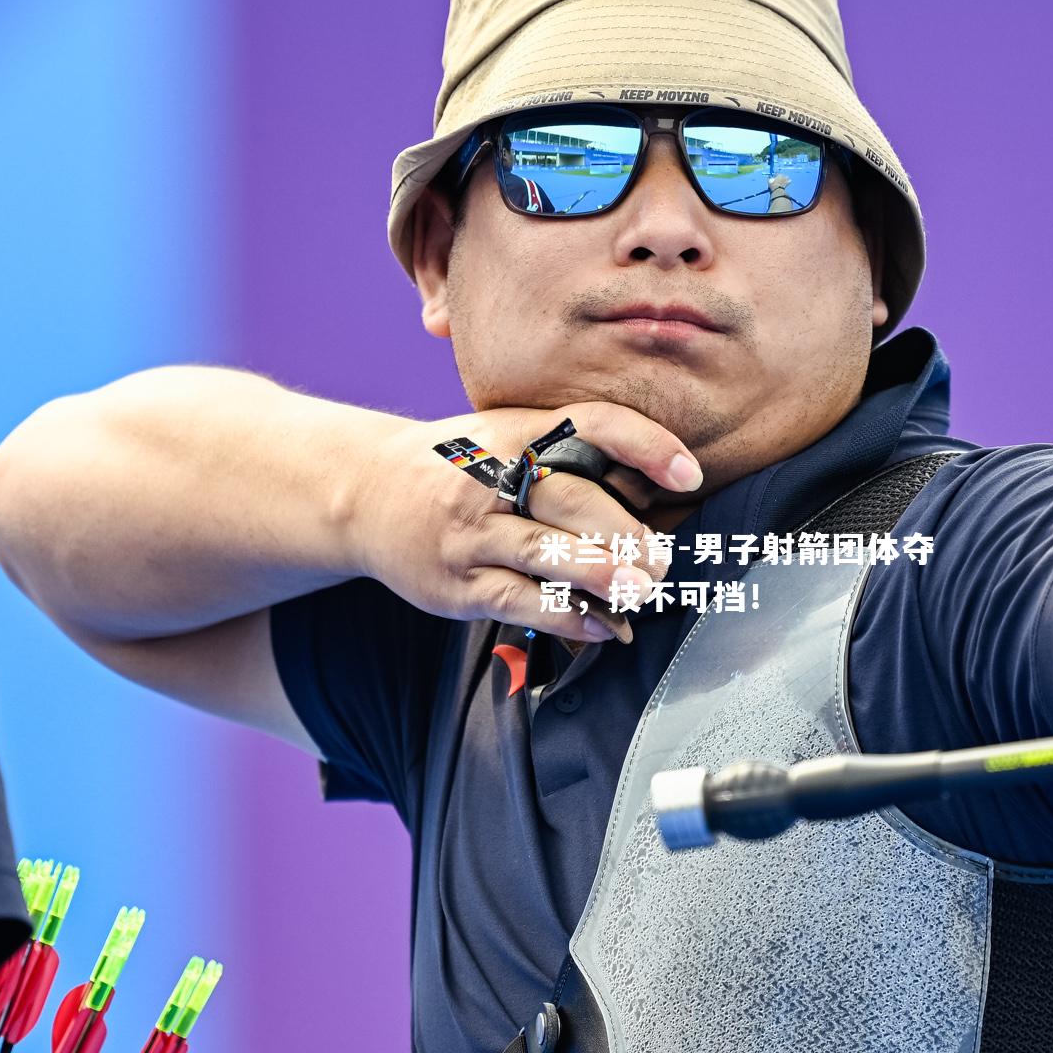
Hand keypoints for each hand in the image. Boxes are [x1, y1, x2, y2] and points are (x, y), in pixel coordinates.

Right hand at [351, 403, 703, 642]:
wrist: (363, 494)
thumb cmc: (455, 468)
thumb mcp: (503, 439)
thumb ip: (567, 458)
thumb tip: (655, 493)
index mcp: (513, 432)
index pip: (590, 425)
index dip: (644, 445)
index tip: (689, 474)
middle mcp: (490, 479)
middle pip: (568, 498)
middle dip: (624, 531)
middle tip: (664, 560)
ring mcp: (470, 534)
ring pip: (542, 553)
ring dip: (599, 575)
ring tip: (641, 592)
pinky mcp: (457, 582)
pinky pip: (517, 600)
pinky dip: (563, 616)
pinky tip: (600, 626)